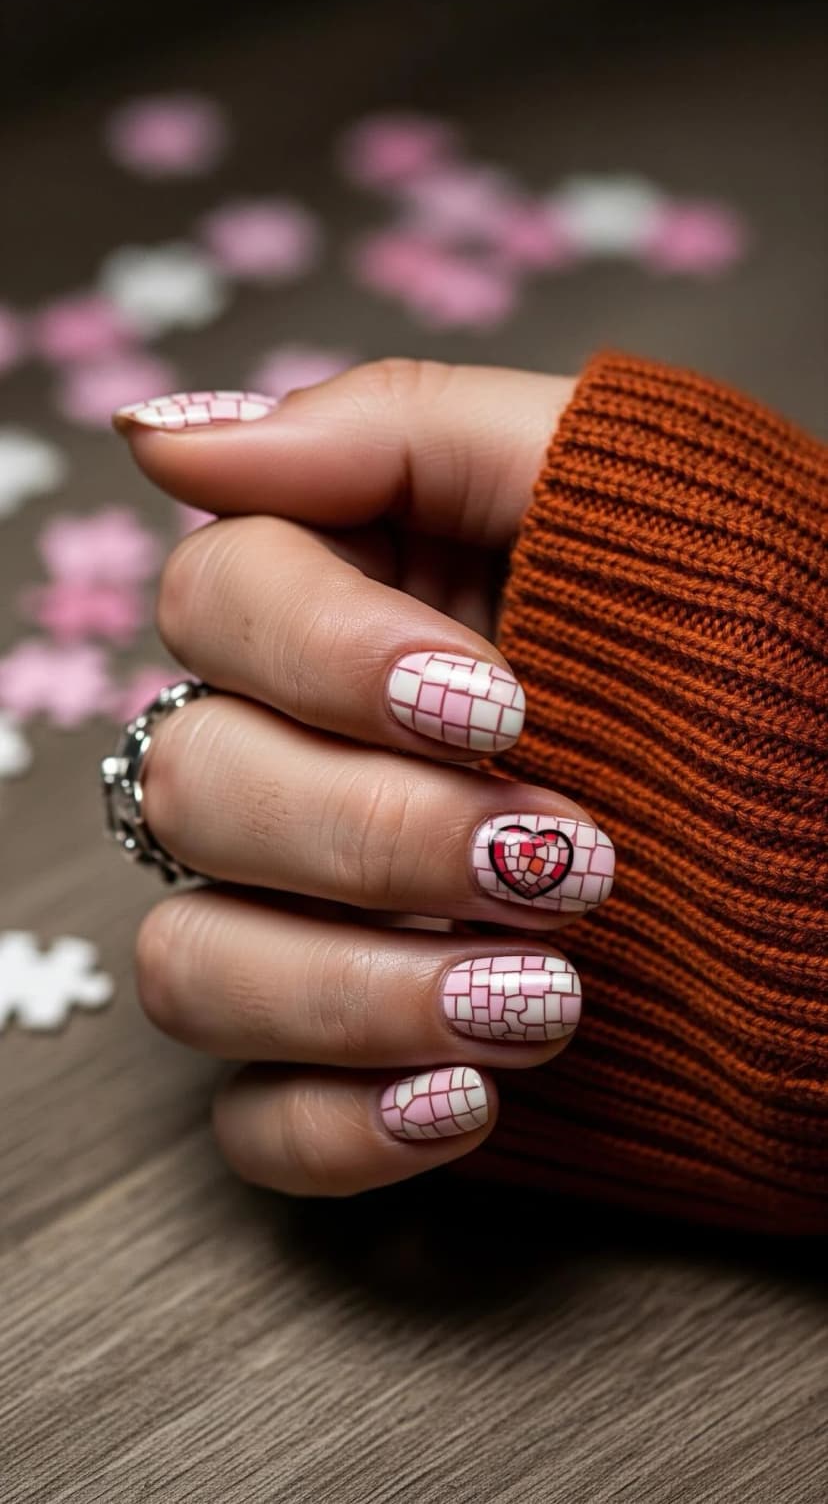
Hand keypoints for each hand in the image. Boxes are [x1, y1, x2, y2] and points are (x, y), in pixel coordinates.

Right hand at [116, 360, 614, 1195]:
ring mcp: (321, 921)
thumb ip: (404, 430)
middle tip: (558, 862)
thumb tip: (173, 442)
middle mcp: (310, 762)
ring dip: (355, 989)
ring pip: (198, 962)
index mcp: (354, 611)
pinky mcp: (361, 1061)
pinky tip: (470, 1097)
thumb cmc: (765, 651)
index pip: (217, 600)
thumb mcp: (625, 486)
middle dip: (373, 833)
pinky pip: (255, 1121)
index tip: (499, 705)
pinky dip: (341, 1125)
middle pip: (195, 784)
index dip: (323, 654)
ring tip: (547, 999)